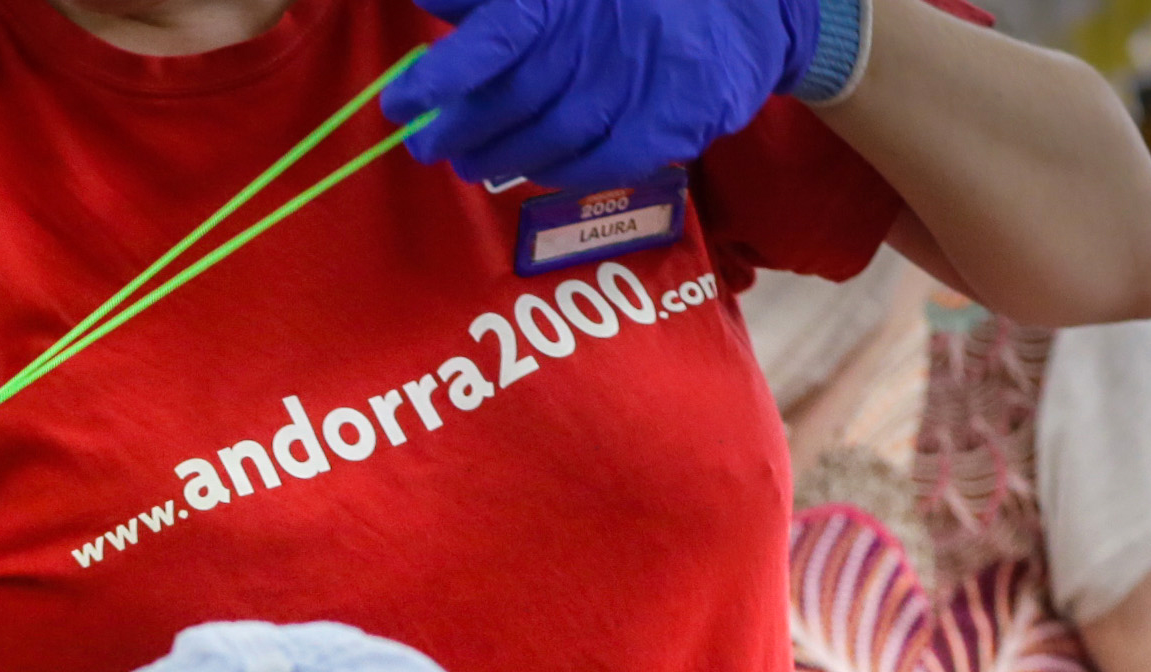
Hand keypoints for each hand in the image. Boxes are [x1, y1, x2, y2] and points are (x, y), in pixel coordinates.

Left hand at [387, 0, 821, 193]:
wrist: (751, 4)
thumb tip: (433, 5)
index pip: (494, 40)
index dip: (441, 76)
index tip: (398, 103)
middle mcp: (598, 41)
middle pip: (509, 101)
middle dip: (458, 129)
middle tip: (428, 144)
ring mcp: (636, 86)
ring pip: (548, 141)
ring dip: (499, 158)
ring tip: (468, 163)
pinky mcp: (669, 124)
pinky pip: (598, 167)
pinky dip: (558, 175)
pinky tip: (534, 171)